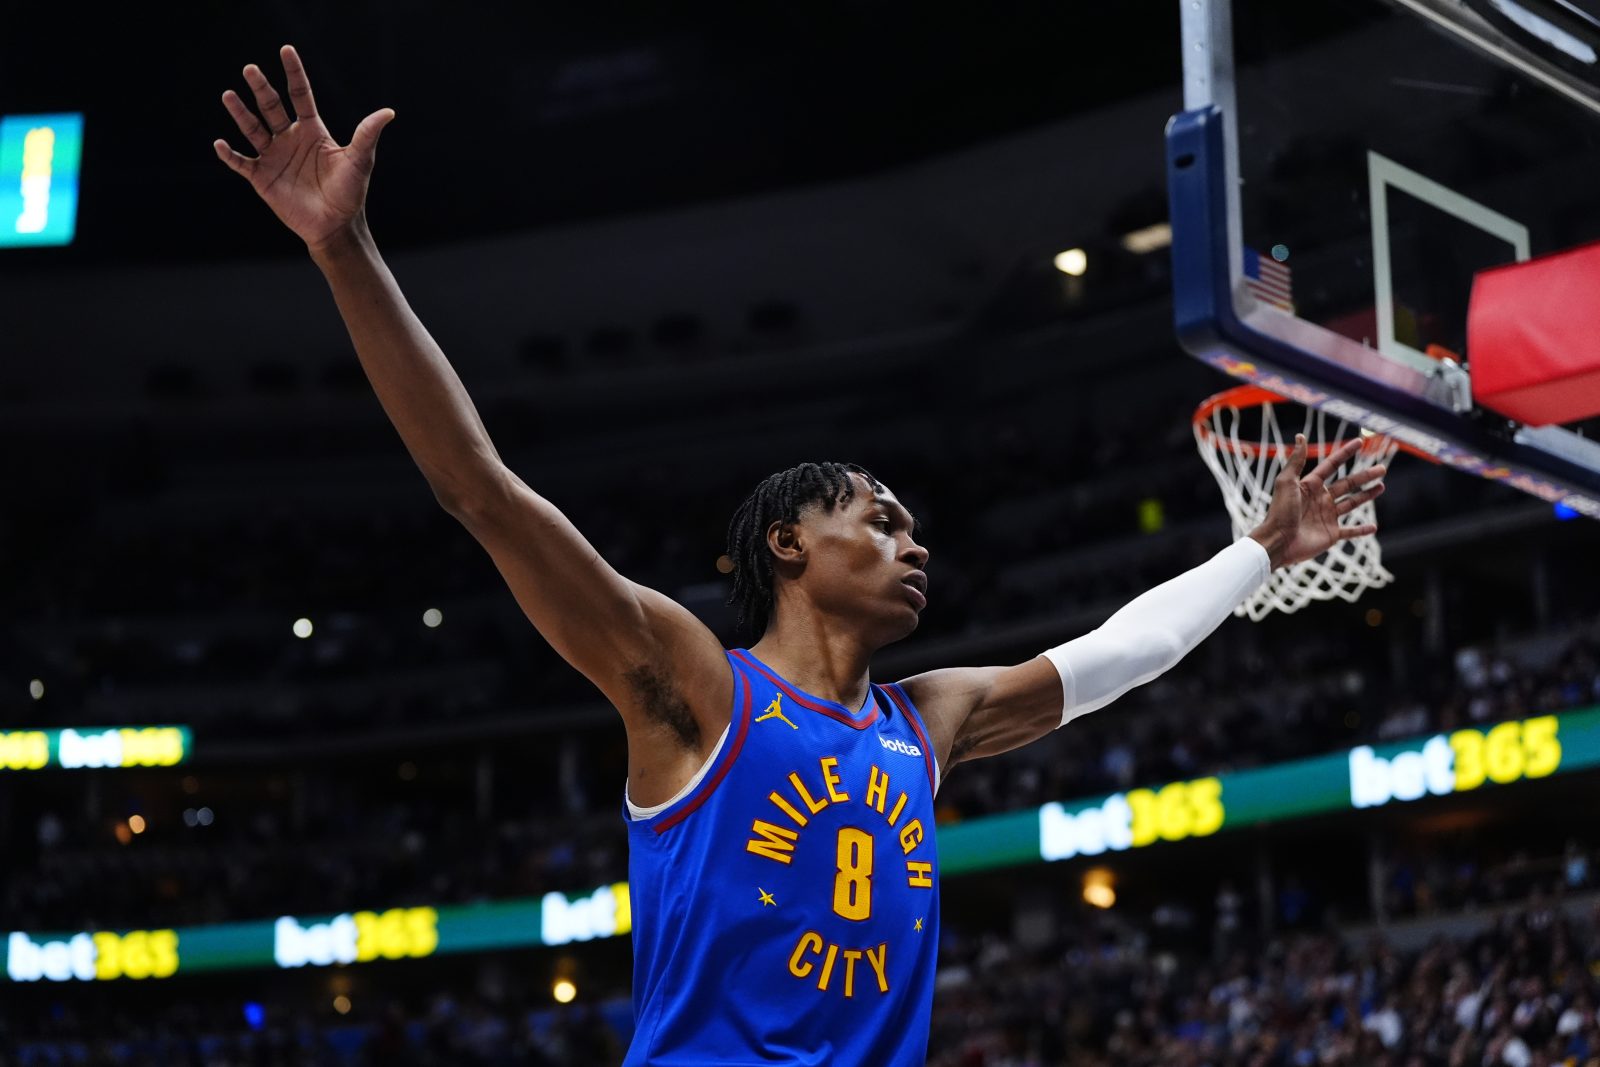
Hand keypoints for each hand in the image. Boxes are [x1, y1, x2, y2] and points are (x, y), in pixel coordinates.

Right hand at [213, 45, 394, 252]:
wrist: (336, 225)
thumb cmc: (349, 193)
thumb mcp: (359, 161)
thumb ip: (367, 135)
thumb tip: (389, 112)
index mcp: (312, 130)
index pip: (300, 95)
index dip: (294, 73)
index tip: (286, 49)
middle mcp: (289, 138)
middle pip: (272, 107)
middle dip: (261, 88)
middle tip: (251, 69)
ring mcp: (274, 157)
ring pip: (253, 129)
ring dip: (241, 113)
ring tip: (229, 95)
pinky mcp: (262, 178)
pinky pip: (241, 163)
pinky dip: (229, 155)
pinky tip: (220, 143)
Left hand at [1248, 435, 1386, 568]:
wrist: (1278, 541)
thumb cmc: (1280, 511)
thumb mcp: (1286, 482)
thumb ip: (1296, 461)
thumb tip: (1300, 436)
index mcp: (1310, 485)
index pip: (1332, 466)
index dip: (1345, 454)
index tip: (1359, 442)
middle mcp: (1320, 499)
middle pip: (1347, 484)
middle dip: (1365, 476)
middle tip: (1382, 469)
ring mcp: (1327, 517)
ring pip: (1352, 503)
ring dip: (1367, 495)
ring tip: (1381, 486)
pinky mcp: (1331, 534)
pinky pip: (1350, 531)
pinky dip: (1361, 530)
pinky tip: (1373, 527)